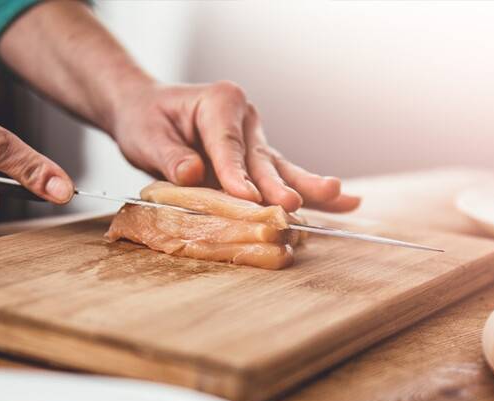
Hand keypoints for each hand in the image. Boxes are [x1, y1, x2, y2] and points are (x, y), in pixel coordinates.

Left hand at [111, 81, 359, 212]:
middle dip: (276, 184)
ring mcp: (256, 138)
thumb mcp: (147, 135)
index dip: (236, 174)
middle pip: (262, 158)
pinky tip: (347, 203)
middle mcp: (246, 117)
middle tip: (289, 205)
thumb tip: (191, 174)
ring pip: (281, 167)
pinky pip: (284, 176)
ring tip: (340, 197)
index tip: (247, 199)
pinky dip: (310, 192)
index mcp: (220, 102)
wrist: (148, 111)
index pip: (228, 145)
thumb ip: (169, 156)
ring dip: (308, 187)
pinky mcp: (259, 159)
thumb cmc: (146, 120)